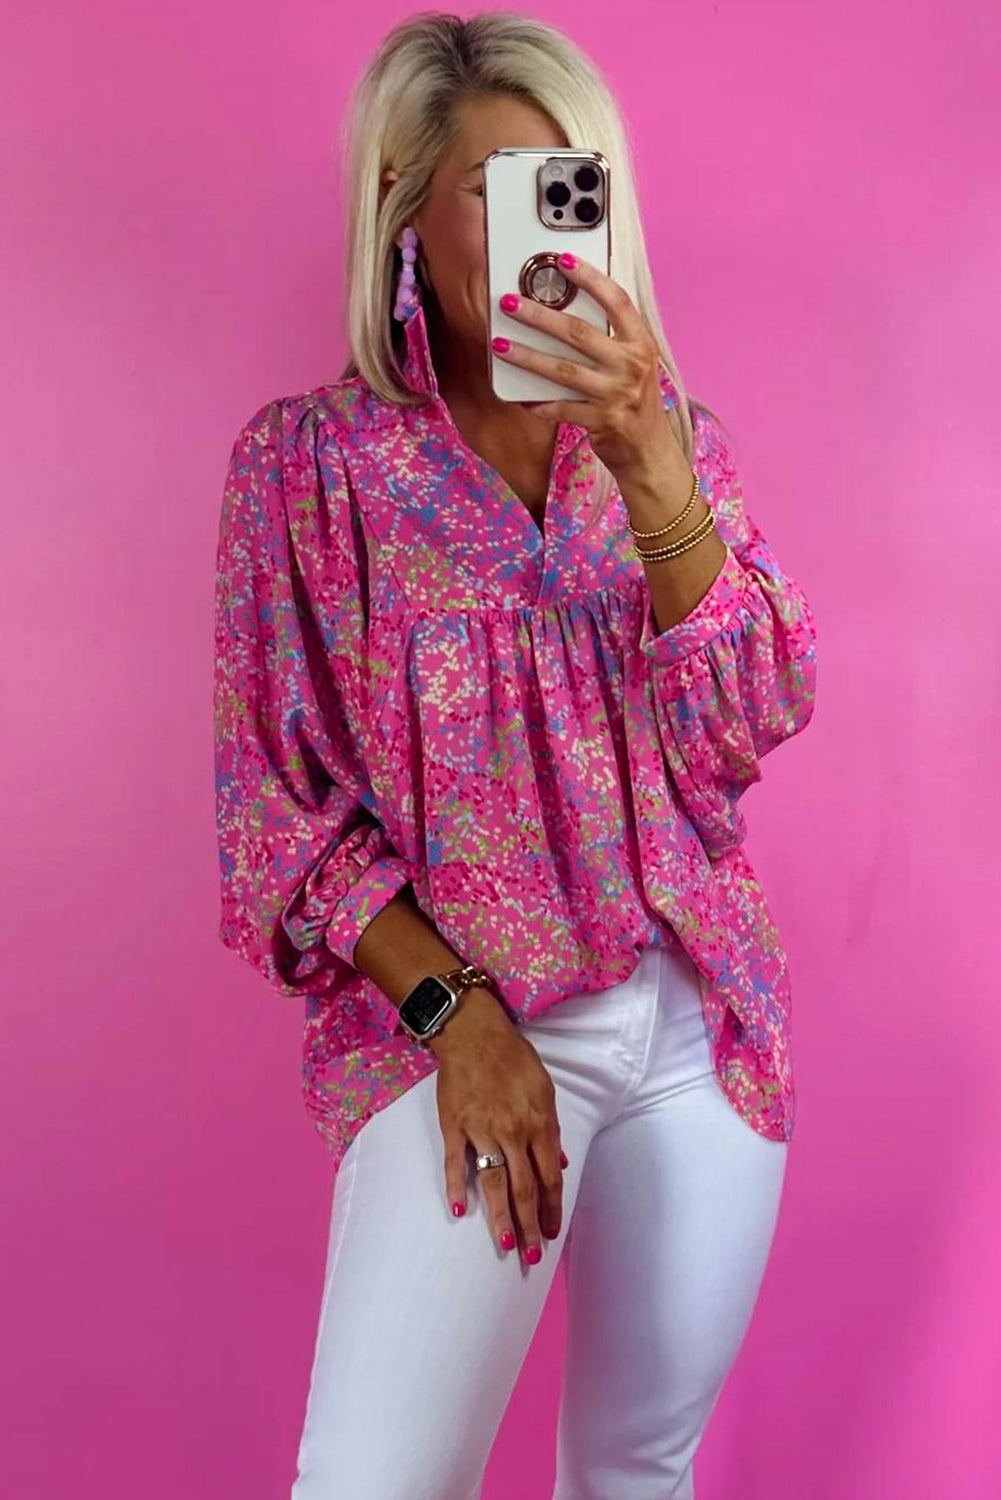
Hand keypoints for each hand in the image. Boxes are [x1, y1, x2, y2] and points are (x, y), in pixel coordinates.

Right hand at [429, 987, 566, 1264]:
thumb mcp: (544, 1089)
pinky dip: (457, 1188)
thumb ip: (551, 1129)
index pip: (549, 1177)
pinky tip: (459, 1212)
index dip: (551, 1208)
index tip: (551, 1232)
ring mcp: (482, 1131)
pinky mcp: (455, 1126)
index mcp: (539, 1123)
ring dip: (500, 1219)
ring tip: (506, 1246)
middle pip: (524, 1189)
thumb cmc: (513, 1058)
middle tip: (532, 1256)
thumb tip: (559, 1161)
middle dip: (529, 1226)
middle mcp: (513, 1132)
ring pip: (494, 1184)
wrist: (473, 1033)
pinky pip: (456, 1163)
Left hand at [492, 252, 679, 488]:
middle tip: (510, 304)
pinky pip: (562, 409)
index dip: (590, 278)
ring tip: (500, 345)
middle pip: (578, 333)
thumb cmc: (635, 400)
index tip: (563, 260)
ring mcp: (617, 394)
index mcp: (641, 343)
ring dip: (527, 357)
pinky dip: (539, 403)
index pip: (617, 301)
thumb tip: (565, 310)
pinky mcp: (602, 422)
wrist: (650, 450)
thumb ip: (611, 338)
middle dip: (539, 316)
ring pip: (563, 370)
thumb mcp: (635, 363)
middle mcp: (631, 365)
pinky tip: (520, 397)